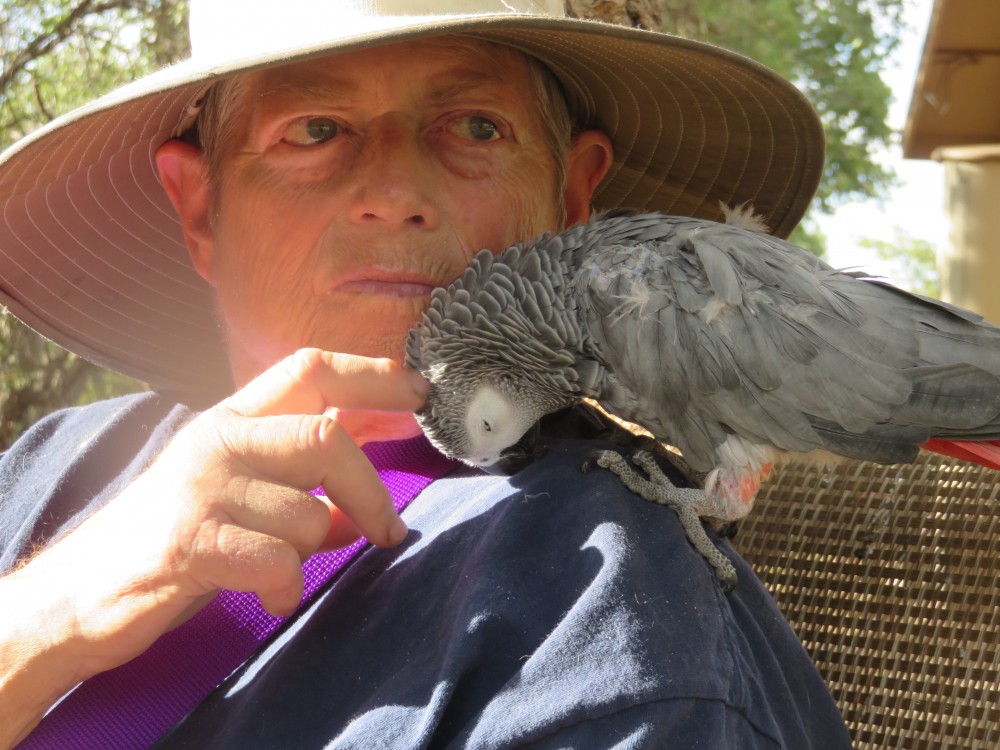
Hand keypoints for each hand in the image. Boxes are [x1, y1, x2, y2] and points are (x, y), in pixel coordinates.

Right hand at [0, 349, 426, 745]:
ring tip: (283, 569)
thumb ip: (296, 484)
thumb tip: (365, 512)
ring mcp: (201, 487)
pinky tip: (271, 596)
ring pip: (307, 512)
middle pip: (324, 436)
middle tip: (390, 531)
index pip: (310, 367)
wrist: (82, 589)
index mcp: (231, 417)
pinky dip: (288, 588)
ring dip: (313, 550)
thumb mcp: (235, 490)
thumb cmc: (175, 535)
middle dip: (370, 490)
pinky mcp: (189, 542)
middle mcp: (217, 439)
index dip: (372, 374)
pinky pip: (278, 561)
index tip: (422, 390)